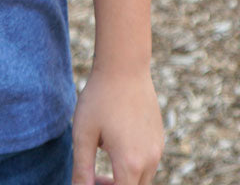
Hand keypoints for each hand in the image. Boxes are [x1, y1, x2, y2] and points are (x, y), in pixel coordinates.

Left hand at [72, 66, 162, 184]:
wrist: (124, 68)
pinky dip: (133, 162)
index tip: (88, 179)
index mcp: (129, 163)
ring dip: (124, 175)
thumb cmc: (100, 98)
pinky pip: (148, 162)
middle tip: (92, 174)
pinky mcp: (159, 139)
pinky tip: (115, 138)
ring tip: (102, 149)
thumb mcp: (83, 133)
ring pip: (142, 178)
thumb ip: (82, 167)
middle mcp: (149, 161)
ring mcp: (157, 150)